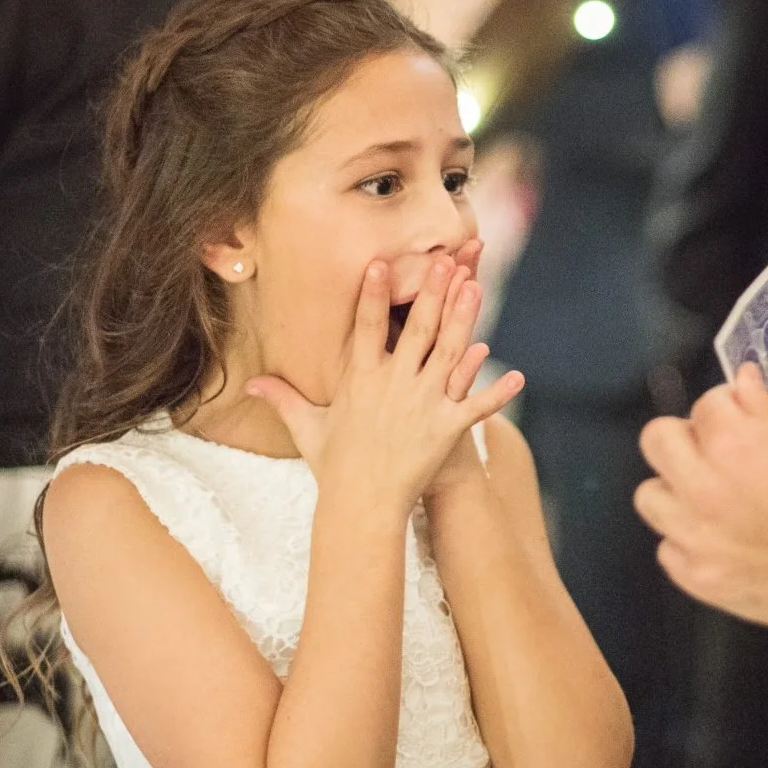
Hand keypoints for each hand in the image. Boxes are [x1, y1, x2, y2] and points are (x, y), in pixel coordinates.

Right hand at [249, 255, 522, 515]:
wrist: (359, 507)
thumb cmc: (333, 468)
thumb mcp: (307, 428)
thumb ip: (284, 399)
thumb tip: (250, 385)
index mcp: (361, 380)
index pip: (368, 328)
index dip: (376, 294)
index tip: (383, 262)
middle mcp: (394, 386)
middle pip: (417, 329)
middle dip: (431, 292)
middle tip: (445, 261)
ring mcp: (423, 406)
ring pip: (449, 354)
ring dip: (465, 320)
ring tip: (475, 288)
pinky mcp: (446, 430)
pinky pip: (476, 407)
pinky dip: (496, 392)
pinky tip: (516, 375)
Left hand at [635, 365, 767, 628]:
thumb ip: (763, 410)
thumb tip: (740, 383)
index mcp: (735, 446)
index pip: (705, 405)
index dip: (726, 407)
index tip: (737, 417)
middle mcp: (705, 488)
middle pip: (657, 440)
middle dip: (685, 438)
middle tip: (711, 450)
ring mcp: (696, 537)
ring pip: (650, 495)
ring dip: (675, 490)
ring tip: (708, 496)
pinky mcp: (698, 577)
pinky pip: (667, 548)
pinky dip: (687, 540)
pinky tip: (717, 538)